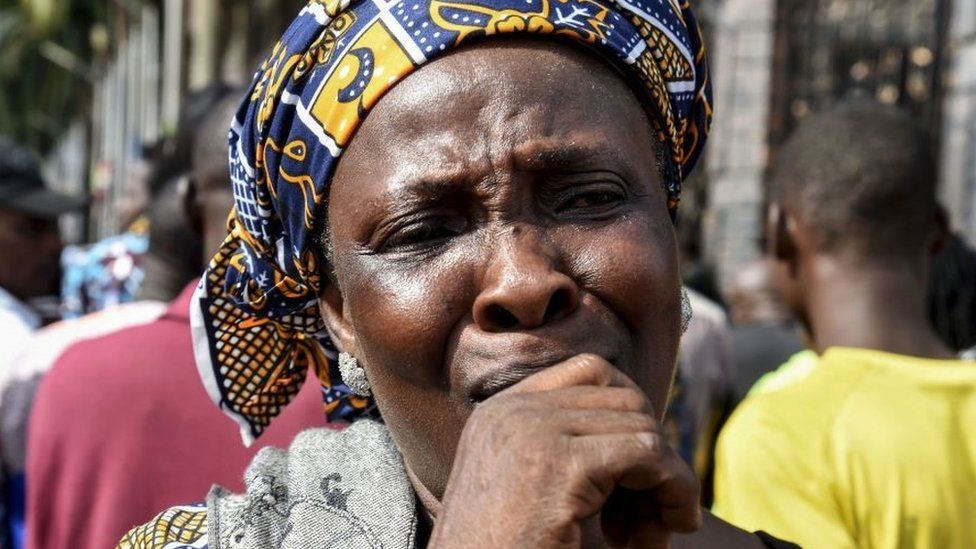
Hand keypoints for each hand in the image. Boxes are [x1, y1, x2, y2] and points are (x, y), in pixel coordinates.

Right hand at [429, 354, 700, 547]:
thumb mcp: (529, 491)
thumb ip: (566, 451)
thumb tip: (648, 437)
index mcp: (500, 412)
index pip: (591, 373)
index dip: (632, 420)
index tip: (639, 480)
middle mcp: (512, 410)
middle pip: (624, 399)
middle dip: (654, 457)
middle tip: (649, 520)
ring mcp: (532, 431)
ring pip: (642, 426)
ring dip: (665, 483)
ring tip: (648, 537)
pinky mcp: (559, 466)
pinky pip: (647, 454)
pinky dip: (673, 490)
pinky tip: (659, 535)